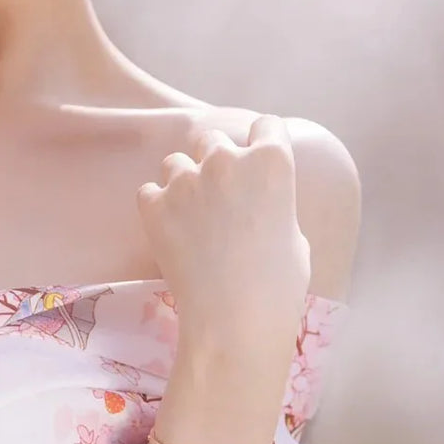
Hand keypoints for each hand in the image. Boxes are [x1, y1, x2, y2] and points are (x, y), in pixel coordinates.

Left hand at [136, 114, 310, 358]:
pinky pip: (149, 192)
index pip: (266, 126)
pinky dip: (157, 207)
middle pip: (213, 140)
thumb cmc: (278, 284)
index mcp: (272, 162)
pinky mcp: (154, 204)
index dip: (262, 144)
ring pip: (176, 163)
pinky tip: (169, 231)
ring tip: (190, 217)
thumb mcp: (294, 233)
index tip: (255, 162)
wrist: (235, 317)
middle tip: (218, 196)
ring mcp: (186, 180)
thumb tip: (259, 203)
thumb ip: (272, 203)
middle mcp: (227, 160)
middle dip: (215, 162)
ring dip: (182, 182)